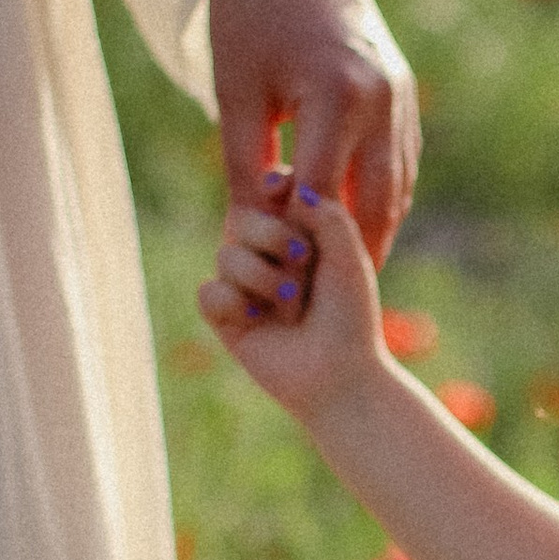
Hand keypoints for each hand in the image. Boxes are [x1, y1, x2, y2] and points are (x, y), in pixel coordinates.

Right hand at [198, 182, 385, 425]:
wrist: (340, 373)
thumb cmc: (350, 316)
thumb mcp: (349, 255)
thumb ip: (326, 212)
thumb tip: (289, 187)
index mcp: (297, 232)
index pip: (270, 190)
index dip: (272, 186)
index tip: (283, 193)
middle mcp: (265, 253)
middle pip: (242, 217)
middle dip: (272, 236)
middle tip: (301, 260)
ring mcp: (242, 284)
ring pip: (225, 255)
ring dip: (262, 279)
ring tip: (291, 307)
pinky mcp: (225, 317)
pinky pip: (208, 292)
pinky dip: (233, 304)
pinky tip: (257, 322)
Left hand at [208, 0, 421, 262]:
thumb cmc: (249, 20)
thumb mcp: (236, 95)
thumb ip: (246, 168)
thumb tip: (252, 233)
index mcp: (338, 99)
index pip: (321, 198)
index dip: (300, 246)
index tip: (283, 285)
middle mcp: (383, 102)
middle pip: (375, 206)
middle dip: (353, 257)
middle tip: (329, 303)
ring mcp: (402, 98)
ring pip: (396, 189)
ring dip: (374, 233)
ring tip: (345, 274)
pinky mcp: (405, 93)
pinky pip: (400, 163)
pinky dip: (381, 198)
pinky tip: (357, 224)